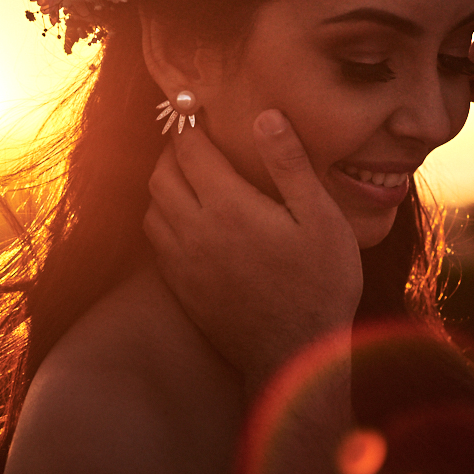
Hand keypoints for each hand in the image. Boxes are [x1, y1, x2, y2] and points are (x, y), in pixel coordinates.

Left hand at [144, 110, 362, 389]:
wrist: (294, 356)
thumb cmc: (320, 286)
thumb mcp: (321, 219)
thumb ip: (290, 165)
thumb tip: (266, 117)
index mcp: (229, 206)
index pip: (189, 150)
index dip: (192, 127)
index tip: (203, 118)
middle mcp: (194, 231)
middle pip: (161, 174)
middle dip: (174, 152)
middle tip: (195, 144)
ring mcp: (182, 262)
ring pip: (152, 207)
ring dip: (165, 185)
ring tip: (192, 178)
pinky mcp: (180, 287)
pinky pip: (156, 240)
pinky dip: (163, 218)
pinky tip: (188, 219)